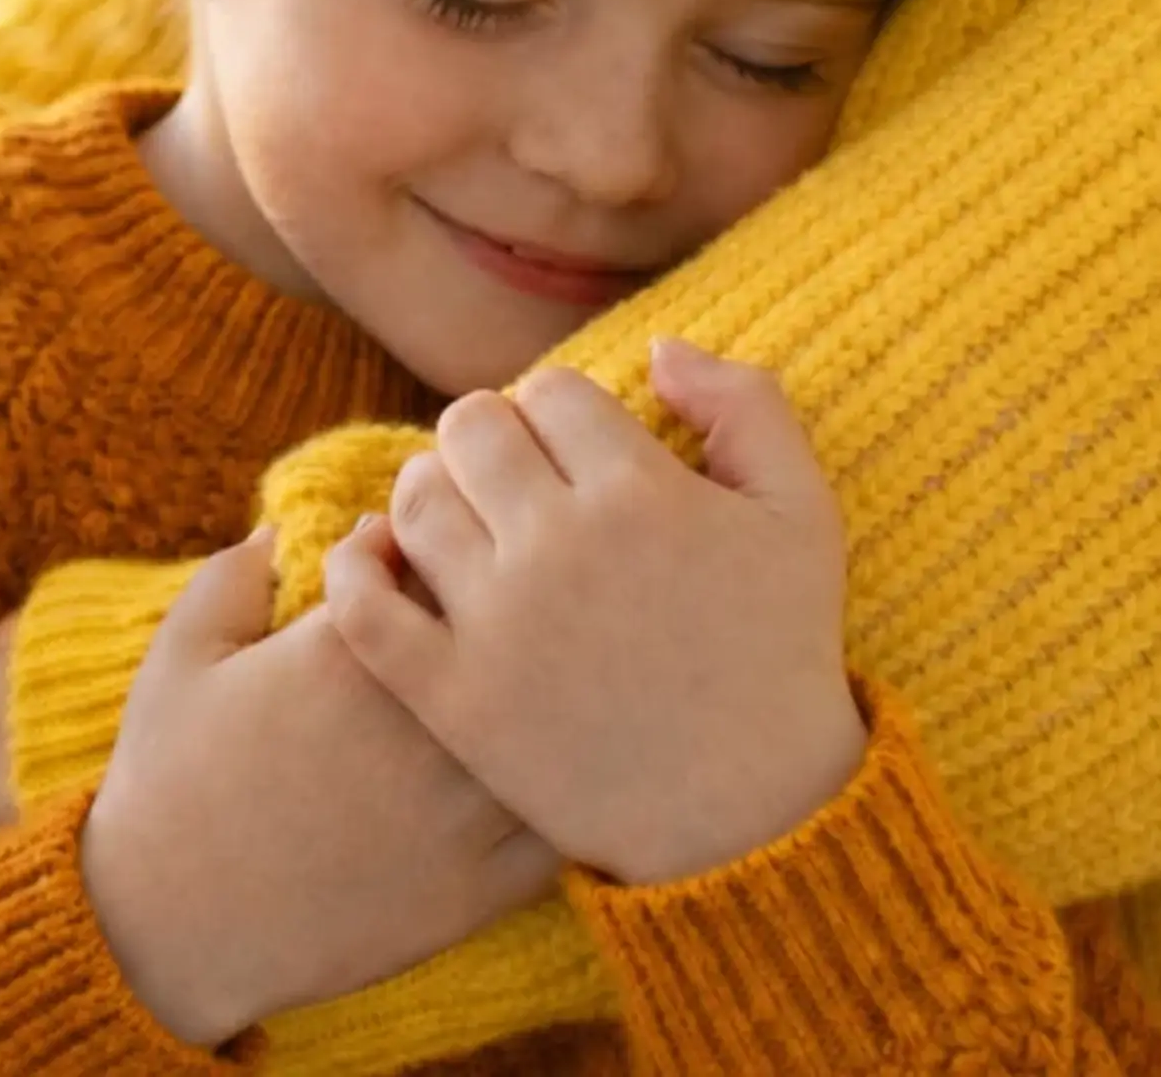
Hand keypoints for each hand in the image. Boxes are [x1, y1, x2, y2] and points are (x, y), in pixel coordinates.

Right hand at [83, 531, 560, 1046]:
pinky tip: (529, 779)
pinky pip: (557, 825)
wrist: (169, 929)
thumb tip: (286, 528)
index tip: (418, 574)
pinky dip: (556, 793)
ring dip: (543, 704)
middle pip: (513, 635)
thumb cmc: (166, 785)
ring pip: (552, 725)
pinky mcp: (478, 888)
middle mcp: (422, 725)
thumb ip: (235, 575)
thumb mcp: (179, 656)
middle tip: (473, 630)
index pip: (444, 558)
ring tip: (516, 698)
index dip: (438, 559)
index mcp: (353, 654)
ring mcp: (459, 812)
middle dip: (503, 620)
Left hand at [328, 342, 867, 886]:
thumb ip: (747, 403)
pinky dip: (356, 568)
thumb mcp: (804, 511)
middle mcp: (560, 545)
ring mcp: (499, 624)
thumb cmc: (780, 653)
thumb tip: (658, 348)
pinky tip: (384, 564)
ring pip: (414, 499)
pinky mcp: (454, 699)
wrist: (750, 813)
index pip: (550, 390)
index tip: (573, 452)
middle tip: (513, 480)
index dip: (559, 411)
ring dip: (432, 492)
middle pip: (472, 427)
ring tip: (463, 521)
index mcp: (641, 491)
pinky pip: (363, 605)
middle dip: (492, 438)